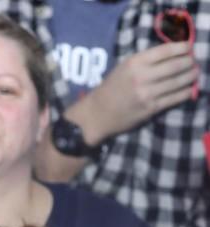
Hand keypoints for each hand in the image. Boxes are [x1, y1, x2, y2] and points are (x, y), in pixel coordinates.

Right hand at [81, 43, 197, 141]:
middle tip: (193, 62)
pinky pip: (173, 98)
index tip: (189, 47)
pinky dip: (185, 93)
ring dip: (190, 76)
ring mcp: (147, 93)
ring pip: (177, 82)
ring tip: (194, 74)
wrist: (97, 114)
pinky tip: (190, 89)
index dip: (182, 47)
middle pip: (175, 65)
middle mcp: (142, 76)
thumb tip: (170, 55)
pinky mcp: (150, 108)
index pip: (165, 50)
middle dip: (188, 62)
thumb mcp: (124, 67)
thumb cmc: (111, 88)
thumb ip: (145, 60)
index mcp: (135, 62)